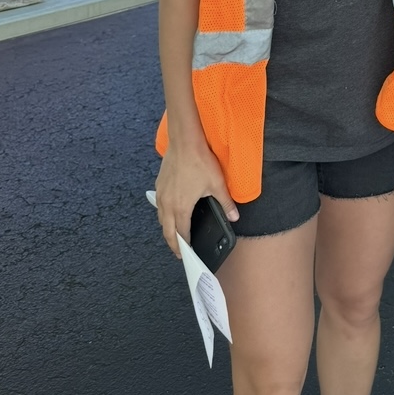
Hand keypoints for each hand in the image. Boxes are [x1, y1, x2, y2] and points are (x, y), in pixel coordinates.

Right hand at [154, 141, 238, 258]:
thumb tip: (234, 216)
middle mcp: (167, 204)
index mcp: (181, 208)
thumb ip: (226, 203)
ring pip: (161, 219)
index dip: (185, 245)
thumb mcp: (217, 184)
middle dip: (173, 243)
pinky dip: (163, 214)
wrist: (184, 141)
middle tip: (179, 252)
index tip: (188, 253)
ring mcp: (161, 194)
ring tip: (174, 234)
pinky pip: (159, 206)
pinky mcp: (159, 185)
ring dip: (167, 229)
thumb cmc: (199, 161)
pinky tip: (169, 211)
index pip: (181, 233)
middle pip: (167, 231)